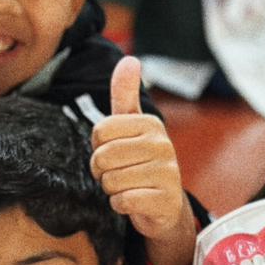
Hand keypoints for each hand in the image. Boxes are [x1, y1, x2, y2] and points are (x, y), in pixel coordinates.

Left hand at [91, 56, 194, 261]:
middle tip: (117, 173)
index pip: (100, 131)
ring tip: (128, 186)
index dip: (98, 147)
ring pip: (111, 181)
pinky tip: (134, 201)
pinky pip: (122, 201)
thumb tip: (130, 59)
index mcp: (150, 124)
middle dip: (101, 171)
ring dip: (112, 189)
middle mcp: (162, 145)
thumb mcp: (132, 126)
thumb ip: (125, 95)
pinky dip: (121, 205)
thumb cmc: (142, 162)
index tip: (113, 152)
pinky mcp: (165, 199)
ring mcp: (167, 173)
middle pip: (103, 157)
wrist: (165, 205)